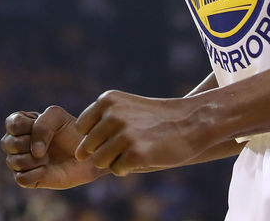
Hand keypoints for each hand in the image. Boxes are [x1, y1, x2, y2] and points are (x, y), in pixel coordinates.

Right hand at [1, 107, 102, 188]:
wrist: (86, 155)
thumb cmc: (71, 133)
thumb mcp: (57, 117)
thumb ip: (42, 125)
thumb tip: (34, 153)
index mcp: (21, 124)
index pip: (12, 124)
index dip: (29, 126)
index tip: (47, 127)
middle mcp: (17, 143)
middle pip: (7, 143)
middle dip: (29, 143)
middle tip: (48, 145)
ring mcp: (20, 162)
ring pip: (13, 161)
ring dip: (35, 159)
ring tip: (48, 157)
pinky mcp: (27, 179)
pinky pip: (21, 178)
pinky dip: (36, 173)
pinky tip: (47, 169)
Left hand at [74, 90, 206, 175]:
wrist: (191, 122)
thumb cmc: (155, 119)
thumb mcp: (125, 108)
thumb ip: (100, 124)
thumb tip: (77, 155)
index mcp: (107, 100)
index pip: (81, 128)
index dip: (96, 136)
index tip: (115, 133)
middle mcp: (112, 115)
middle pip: (88, 147)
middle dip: (103, 151)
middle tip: (127, 144)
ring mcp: (124, 134)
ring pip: (100, 161)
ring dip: (114, 161)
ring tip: (134, 150)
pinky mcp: (135, 153)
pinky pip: (116, 170)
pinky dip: (126, 168)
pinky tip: (142, 157)